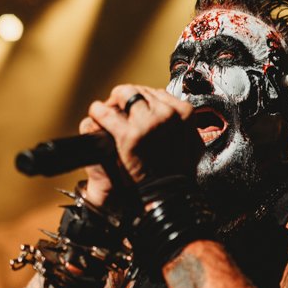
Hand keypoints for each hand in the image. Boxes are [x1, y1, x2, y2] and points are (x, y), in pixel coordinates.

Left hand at [87, 85, 202, 185]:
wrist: (165, 196)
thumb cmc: (176, 174)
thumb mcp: (192, 145)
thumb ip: (183, 126)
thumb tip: (172, 112)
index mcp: (184, 114)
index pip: (158, 93)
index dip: (144, 99)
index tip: (136, 107)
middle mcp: (167, 114)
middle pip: (140, 92)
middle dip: (128, 99)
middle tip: (119, 108)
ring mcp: (148, 123)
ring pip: (124, 95)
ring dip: (113, 101)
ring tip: (105, 109)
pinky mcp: (128, 135)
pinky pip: (106, 113)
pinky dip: (98, 111)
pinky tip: (96, 114)